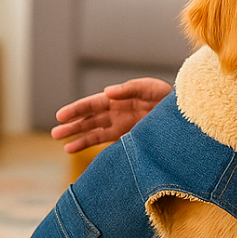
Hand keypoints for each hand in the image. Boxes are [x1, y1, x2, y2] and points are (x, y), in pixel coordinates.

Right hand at [50, 78, 172, 152]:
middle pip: (89, 119)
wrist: (182, 114)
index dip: (77, 110)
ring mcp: (119, 126)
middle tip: (54, 132)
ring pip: (93, 132)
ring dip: (78, 137)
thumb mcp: (149, 88)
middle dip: (72, 125)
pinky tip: (73, 149)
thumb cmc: (166, 97)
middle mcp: (115, 112)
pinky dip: (90, 145)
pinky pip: (104, 142)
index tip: (61, 116)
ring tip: (62, 143)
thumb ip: (128, 89)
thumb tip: (107, 92)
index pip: (92, 104)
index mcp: (118, 98)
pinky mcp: (126, 137)